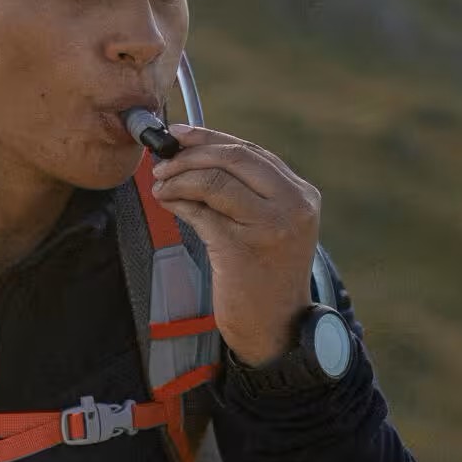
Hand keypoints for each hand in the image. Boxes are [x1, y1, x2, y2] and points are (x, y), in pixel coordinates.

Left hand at [149, 124, 319, 364]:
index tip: (179, 135)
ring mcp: (269, 227)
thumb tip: (193, 154)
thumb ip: (245, 191)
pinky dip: (178, 202)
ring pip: (213, 182)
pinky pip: (200, 212)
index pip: (251, 152)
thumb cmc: (265, 273)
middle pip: (233, 159)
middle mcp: (292, 207)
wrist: (278, 327)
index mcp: (301, 195)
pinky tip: (167, 203)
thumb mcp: (271, 225)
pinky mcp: (240, 248)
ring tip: (159, 185)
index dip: (209, 138)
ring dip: (178, 178)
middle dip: (189, 155)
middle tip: (160, 162)